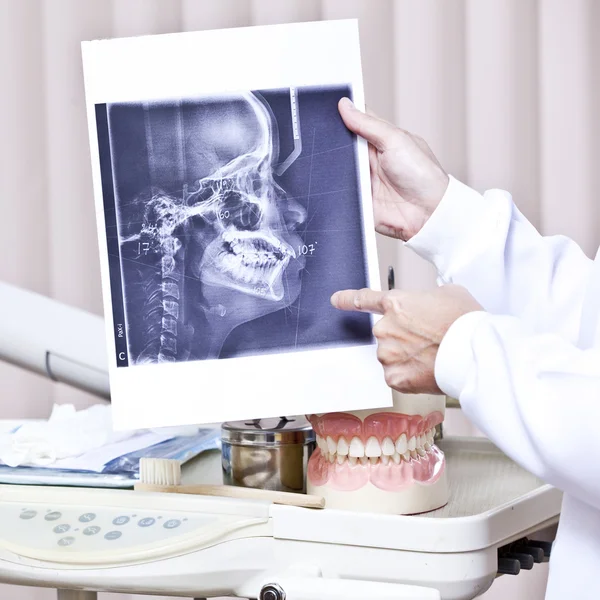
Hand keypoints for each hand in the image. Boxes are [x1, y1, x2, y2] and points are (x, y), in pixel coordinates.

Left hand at [331, 285, 481, 393]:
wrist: (473, 351)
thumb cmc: (465, 321)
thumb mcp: (447, 293)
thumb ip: (427, 298)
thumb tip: (429, 306)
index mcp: (395, 304)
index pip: (365, 299)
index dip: (347, 300)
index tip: (335, 300)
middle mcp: (385, 328)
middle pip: (387, 333)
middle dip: (403, 337)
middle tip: (428, 340)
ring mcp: (388, 354)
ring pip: (392, 356)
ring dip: (406, 357)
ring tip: (432, 356)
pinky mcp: (394, 377)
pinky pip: (397, 376)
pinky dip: (410, 375)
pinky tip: (427, 370)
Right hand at [338, 97, 448, 240]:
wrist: (426, 213)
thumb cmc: (422, 175)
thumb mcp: (395, 140)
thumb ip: (367, 124)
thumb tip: (345, 106)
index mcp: (380, 139)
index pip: (355, 120)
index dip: (341, 113)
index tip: (326, 106)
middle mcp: (369, 158)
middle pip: (341, 144)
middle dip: (330, 139)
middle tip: (321, 133)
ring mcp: (361, 178)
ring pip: (335, 167)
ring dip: (330, 164)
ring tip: (324, 157)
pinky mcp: (356, 198)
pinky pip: (337, 190)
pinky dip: (331, 186)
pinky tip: (327, 179)